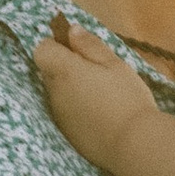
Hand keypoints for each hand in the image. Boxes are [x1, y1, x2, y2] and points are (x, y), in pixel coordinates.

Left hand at [31, 16, 161, 172]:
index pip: (41, 50)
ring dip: (72, 88)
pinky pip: (66, 112)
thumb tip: (71, 31)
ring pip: (58, 93)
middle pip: (49, 72)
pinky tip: (100, 114)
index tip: (77, 49)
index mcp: (64, 70)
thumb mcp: (114, 64)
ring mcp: (59, 115)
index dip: (55, 46)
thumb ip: (90, 46)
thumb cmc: (126, 98)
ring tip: (102, 95)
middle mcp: (55, 92)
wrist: (133, 144)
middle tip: (97, 71)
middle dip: (66, 67)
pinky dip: (77, 108)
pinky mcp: (67, 133)